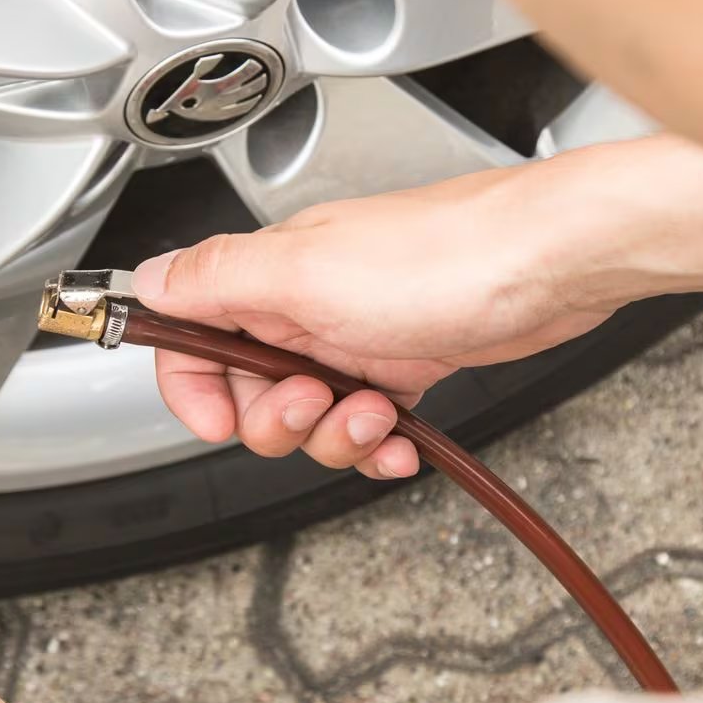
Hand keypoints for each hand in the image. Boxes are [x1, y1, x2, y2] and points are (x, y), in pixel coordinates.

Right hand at [136, 167, 616, 479]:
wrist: (556, 263)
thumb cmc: (449, 257)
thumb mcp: (306, 273)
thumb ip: (216, 279)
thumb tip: (146, 280)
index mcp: (272, 272)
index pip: (191, 333)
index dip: (192, 386)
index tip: (216, 419)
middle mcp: (308, 299)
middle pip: (248, 389)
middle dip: (279, 420)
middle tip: (319, 401)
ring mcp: (359, 332)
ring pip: (311, 414)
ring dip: (336, 437)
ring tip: (376, 416)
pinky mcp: (409, 358)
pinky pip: (369, 421)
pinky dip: (379, 446)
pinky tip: (401, 446)